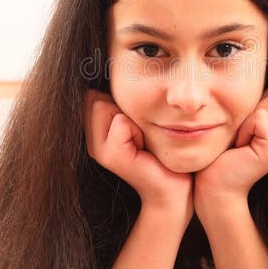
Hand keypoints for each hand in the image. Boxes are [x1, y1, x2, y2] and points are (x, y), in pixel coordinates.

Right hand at [83, 89, 192, 220]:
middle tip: (141, 135)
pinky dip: (137, 130)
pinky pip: (120, 122)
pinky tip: (145, 149)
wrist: (175, 188)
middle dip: (124, 109)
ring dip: (132, 119)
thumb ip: (121, 103)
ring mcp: (99, 150)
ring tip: (143, 141)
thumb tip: (109, 79)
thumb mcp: (140, 122)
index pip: (93, 94)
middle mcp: (93, 142)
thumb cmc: (162, 152)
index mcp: (97, 132)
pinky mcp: (111, 156)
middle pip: (95, 97)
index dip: (120, 102)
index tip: (136, 127)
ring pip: (104, 105)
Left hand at [193, 81, 267, 221]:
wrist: (212, 186)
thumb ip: (260, 98)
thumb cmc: (222, 149)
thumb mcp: (243, 117)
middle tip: (242, 135)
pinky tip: (240, 149)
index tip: (247, 127)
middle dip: (253, 107)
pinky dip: (244, 128)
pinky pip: (260, 117)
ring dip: (248, 117)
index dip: (257, 99)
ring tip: (241, 141)